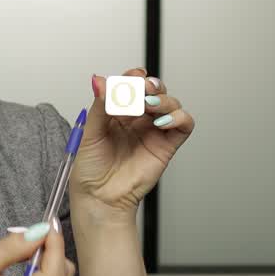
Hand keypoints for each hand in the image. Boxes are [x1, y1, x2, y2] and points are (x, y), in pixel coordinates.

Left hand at [72, 69, 194, 221]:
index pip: (133, 86)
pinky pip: (184, 125)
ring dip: (163, 100)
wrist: (100, 197)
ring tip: (149, 106)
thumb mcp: (90, 132)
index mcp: (119, 112)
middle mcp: (138, 120)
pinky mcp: (166, 146)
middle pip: (155, 91)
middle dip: (151, 85)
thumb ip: (100, 105)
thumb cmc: (92, 169)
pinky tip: (162, 121)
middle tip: (142, 90)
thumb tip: (100, 81)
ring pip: (171, 104)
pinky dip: (179, 117)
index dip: (135, 78)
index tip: (132, 78)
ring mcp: (153, 131)